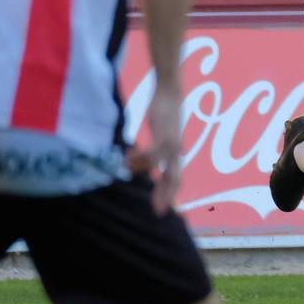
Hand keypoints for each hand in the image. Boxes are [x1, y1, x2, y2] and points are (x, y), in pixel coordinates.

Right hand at [126, 82, 181, 214]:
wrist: (170, 91)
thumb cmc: (164, 112)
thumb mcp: (161, 134)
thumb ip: (158, 150)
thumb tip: (151, 167)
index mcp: (175, 152)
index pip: (176, 179)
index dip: (170, 194)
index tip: (162, 209)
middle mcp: (176, 151)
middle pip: (175, 179)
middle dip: (166, 196)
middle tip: (158, 212)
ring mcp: (172, 144)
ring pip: (163, 168)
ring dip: (143, 171)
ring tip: (126, 167)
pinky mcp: (164, 135)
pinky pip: (153, 154)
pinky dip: (141, 159)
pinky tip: (128, 158)